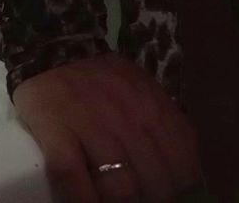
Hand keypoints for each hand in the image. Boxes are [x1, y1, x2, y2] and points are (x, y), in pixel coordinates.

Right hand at [14, 52, 200, 201]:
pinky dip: (84, 201)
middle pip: (156, 184)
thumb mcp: (141, 89)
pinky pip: (75, 182)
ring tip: (109, 198)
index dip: (178, 186)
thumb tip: (182, 168)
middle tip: (136, 196)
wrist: (53, 50)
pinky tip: (85, 201)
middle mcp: (130, 117)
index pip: (184, 164)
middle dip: (149, 198)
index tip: (162, 189)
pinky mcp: (58, 133)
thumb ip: (161, 120)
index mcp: (155, 107)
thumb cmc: (101, 79)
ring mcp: (93, 125)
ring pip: (121, 190)